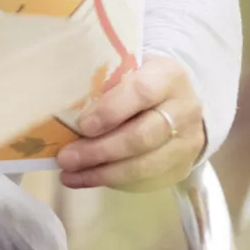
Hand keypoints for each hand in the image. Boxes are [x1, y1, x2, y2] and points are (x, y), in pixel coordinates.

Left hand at [57, 55, 205, 190]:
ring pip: (146, 163)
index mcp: (167, 76)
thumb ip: (103, 83)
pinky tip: (86, 179)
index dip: (111, 110)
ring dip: (104, 172)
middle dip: (101, 150)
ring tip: (70, 174)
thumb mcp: (126, 69)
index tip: (83, 125)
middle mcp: (184, 108)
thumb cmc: (139, 79)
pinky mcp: (183, 163)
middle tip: (66, 158)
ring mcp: (187, 139)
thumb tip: (61, 110)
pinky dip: (113, 180)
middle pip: (143, 136)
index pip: (142, 91)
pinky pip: (148, 178)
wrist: (178, 98)